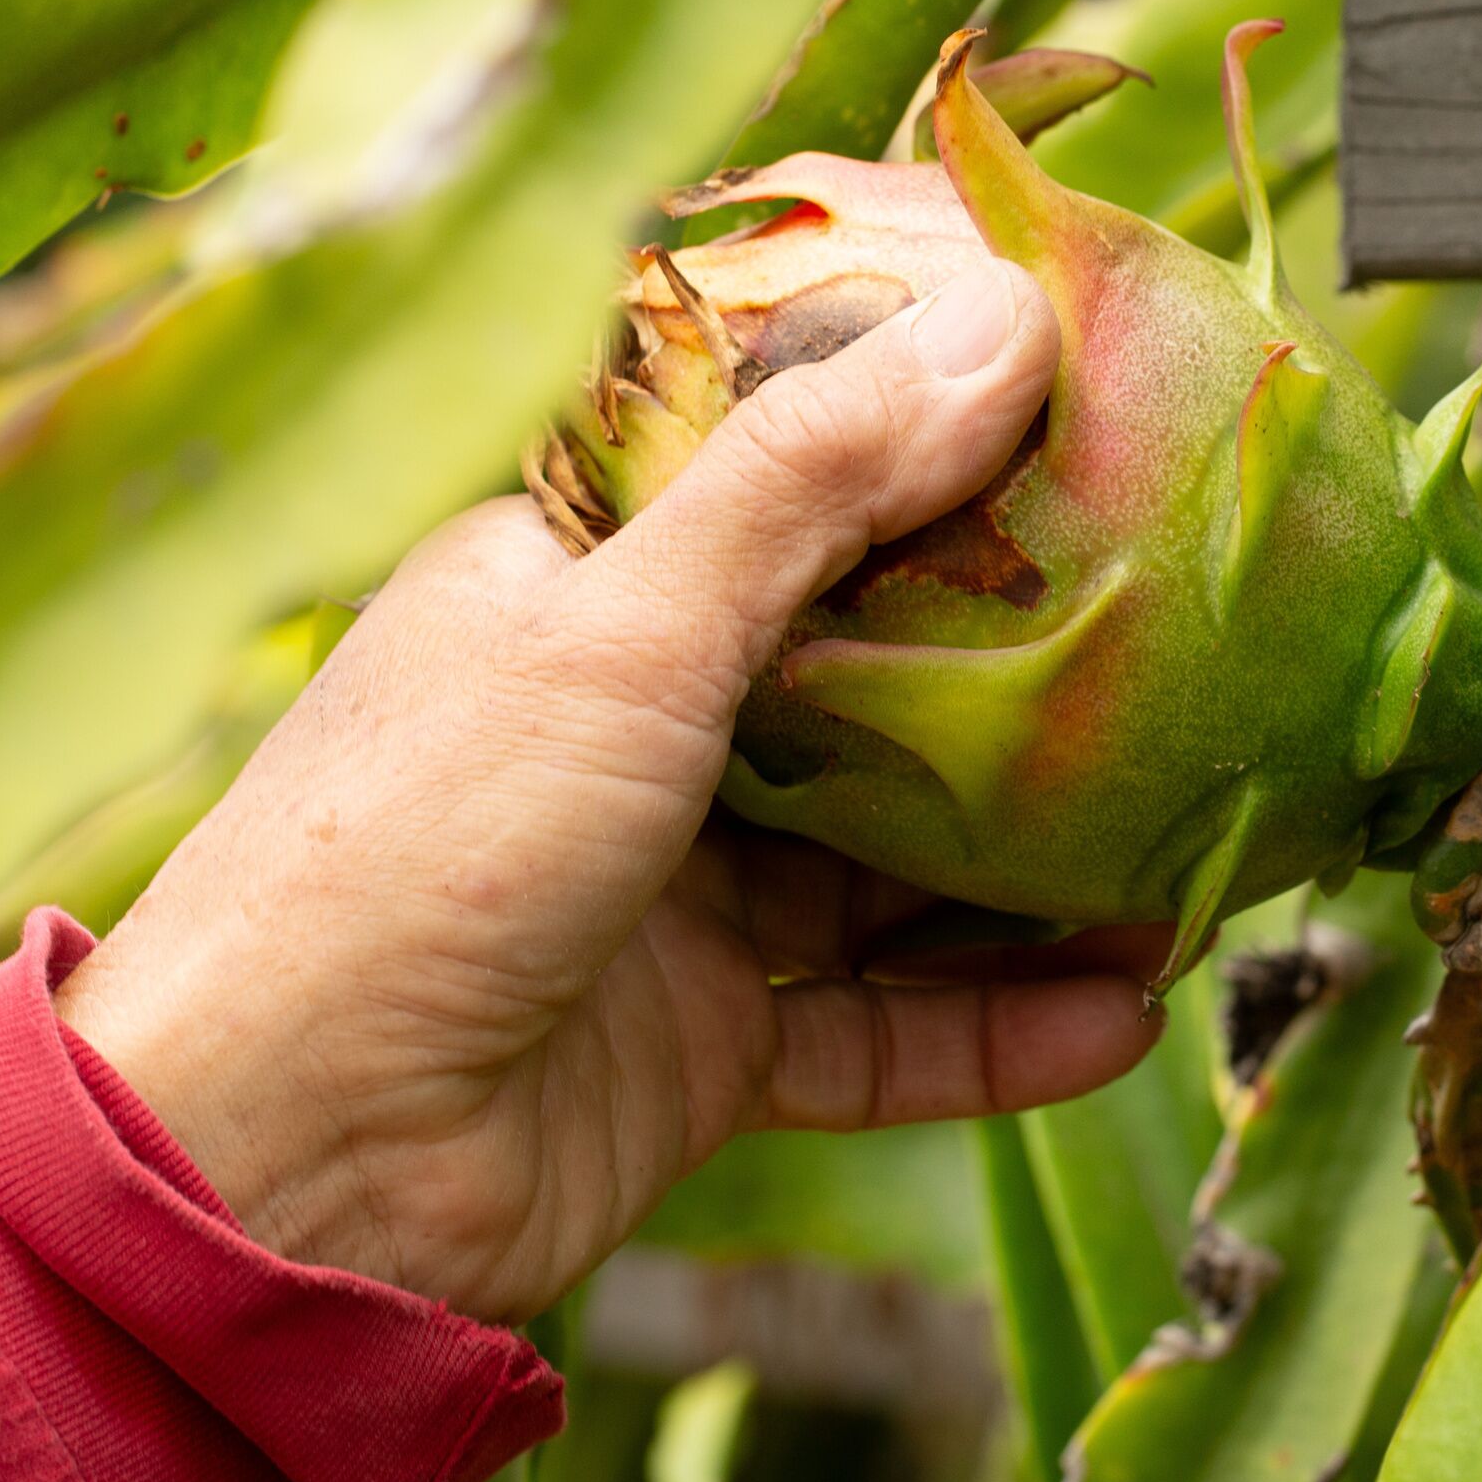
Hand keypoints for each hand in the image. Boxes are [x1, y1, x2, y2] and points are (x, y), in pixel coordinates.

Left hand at [53, 256, 1161, 1323]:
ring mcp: (667, 887)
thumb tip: (1005, 315)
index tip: (1106, 409)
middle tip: (1201, 632)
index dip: (937, 438)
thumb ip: (818, 479)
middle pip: (866, 669)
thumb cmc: (417, 850)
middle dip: (1025, 665)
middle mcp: (628, 719)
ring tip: (1199, 850)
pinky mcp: (696, 1044)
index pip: (784, 473)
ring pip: (893, 857)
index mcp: (579, 581)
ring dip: (1038, 863)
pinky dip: (993, 1026)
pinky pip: (878, 1023)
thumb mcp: (626, 633)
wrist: (280, 1165)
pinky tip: (1122, 1012)